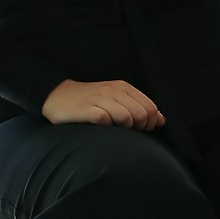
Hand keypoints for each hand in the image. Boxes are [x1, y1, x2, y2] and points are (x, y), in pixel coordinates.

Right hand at [42, 79, 165, 130]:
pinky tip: (101, 127)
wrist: (57, 96)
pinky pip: (106, 121)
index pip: (150, 107)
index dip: (150, 123)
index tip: (140, 129)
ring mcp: (99, 98)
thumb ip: (139, 107)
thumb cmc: (90, 101)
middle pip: (141, 114)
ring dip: (124, 129)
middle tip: (127, 131)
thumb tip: (161, 120)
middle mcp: (113, 90)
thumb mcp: (116, 99)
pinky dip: (107, 128)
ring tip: (114, 129)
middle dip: (139, 128)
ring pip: (126, 117)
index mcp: (123, 86)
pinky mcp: (87, 109)